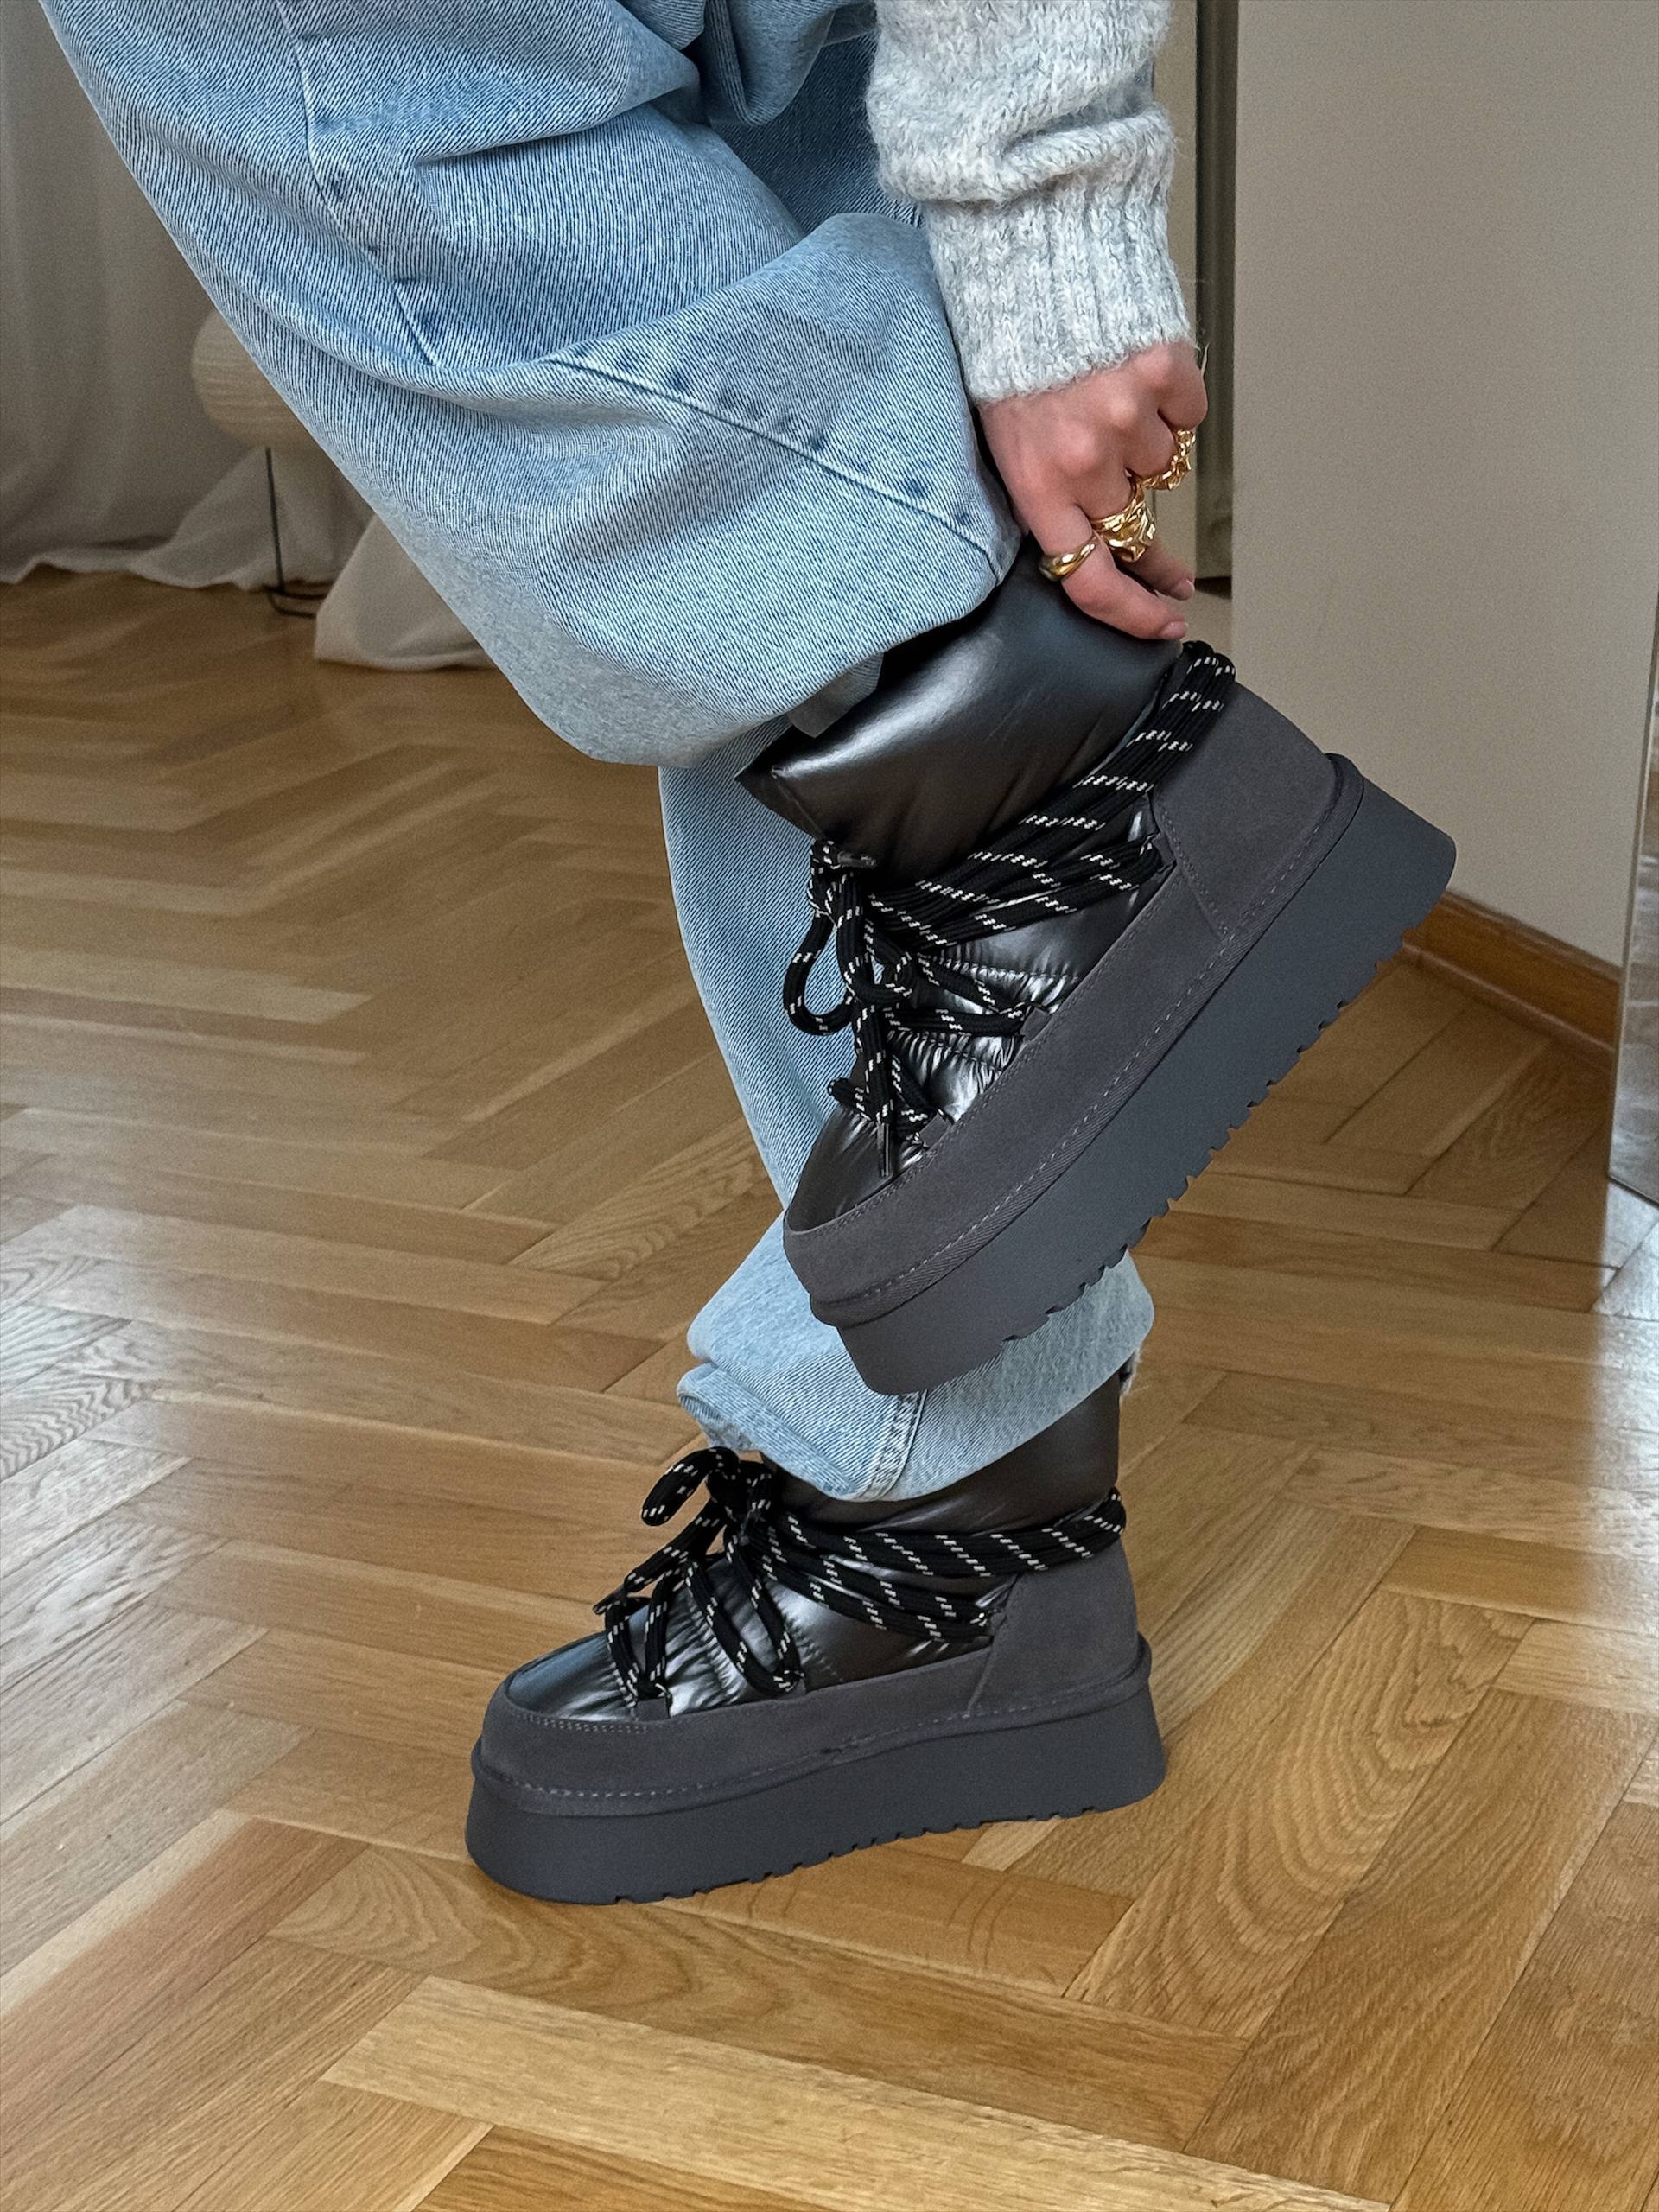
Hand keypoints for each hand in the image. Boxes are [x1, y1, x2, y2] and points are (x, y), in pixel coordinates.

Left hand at [977, 343, 1207, 639]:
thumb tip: (1096, 527)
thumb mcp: (1005, 432)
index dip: (1133, 613)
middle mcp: (1085, 460)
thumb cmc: (1006, 338)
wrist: (1030, 249)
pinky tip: (1135, 370)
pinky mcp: (1165, 373)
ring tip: (1109, 399)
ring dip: (1144, 442)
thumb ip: (1047, 486)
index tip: (1162, 623)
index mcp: (1037, 483)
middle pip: (1134, 524)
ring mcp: (1129, 417)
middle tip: (1167, 558)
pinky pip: (1187, 411)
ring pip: (1161, 463)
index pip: (1091, 579)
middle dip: (1145, 533)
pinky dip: (1170, 397)